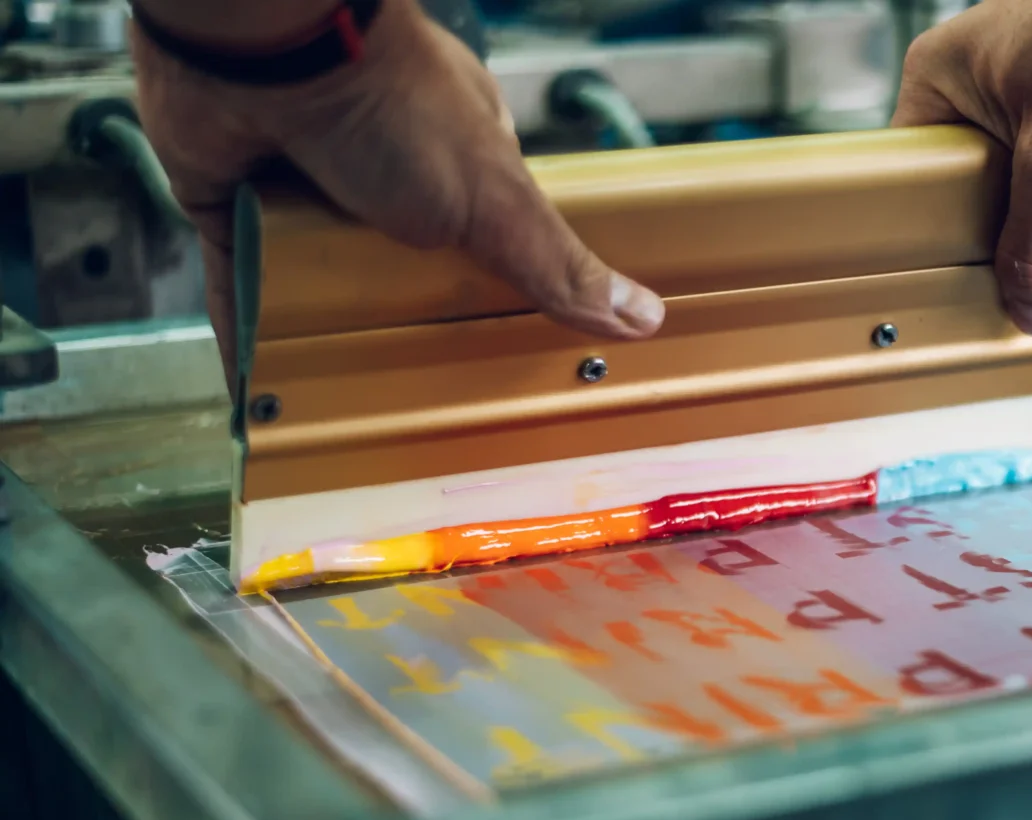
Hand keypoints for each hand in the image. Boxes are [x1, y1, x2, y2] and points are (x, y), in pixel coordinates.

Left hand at [131, 0, 663, 384]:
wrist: (266, 47)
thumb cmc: (393, 104)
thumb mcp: (501, 202)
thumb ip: (561, 269)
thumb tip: (648, 319)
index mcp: (454, 157)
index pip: (483, 236)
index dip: (490, 289)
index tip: (499, 355)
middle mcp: (376, 168)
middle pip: (399, 267)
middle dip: (406, 322)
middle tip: (420, 397)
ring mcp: (301, 184)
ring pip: (316, 278)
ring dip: (322, 332)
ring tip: (339, 410)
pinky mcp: (233, 201)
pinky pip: (238, 281)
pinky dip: (244, 329)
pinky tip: (257, 389)